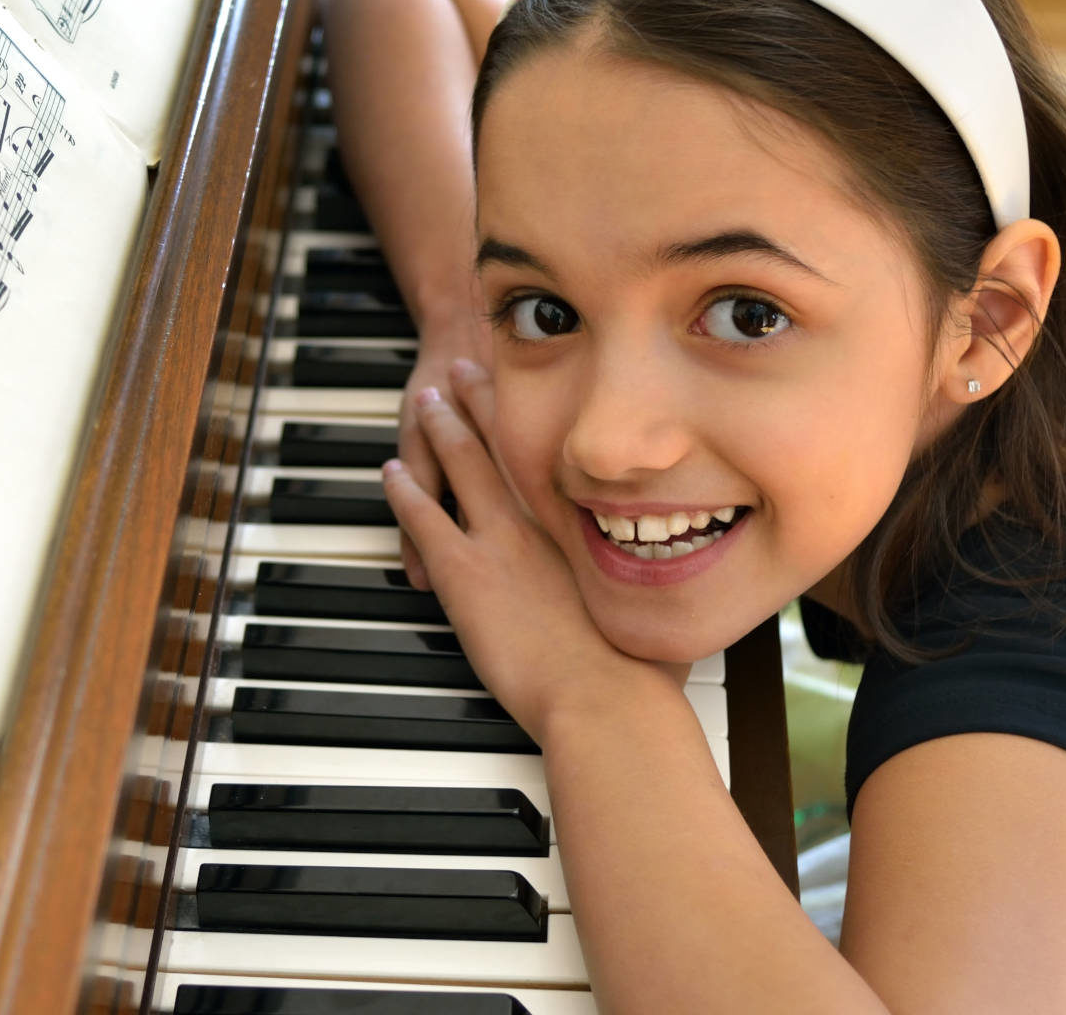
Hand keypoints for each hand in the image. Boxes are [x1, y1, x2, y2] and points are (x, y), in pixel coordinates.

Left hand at [381, 360, 686, 743]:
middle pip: (508, 441)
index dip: (541, 416)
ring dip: (440, 427)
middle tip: (466, 368)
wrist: (604, 698)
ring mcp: (502, 540)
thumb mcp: (655, 614)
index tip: (530, 385)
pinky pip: (425, 517)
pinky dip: (406, 491)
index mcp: (592, 526)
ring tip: (425, 398)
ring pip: (462, 464)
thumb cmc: (639, 673)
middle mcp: (547, 519)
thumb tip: (673, 597)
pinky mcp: (466, 573)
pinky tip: (391, 472)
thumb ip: (654, 594)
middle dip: (485, 399)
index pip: (560, 455)